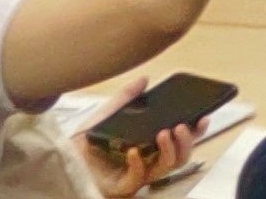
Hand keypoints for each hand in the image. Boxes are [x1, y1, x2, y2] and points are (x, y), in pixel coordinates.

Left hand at [78, 78, 203, 196]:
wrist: (62, 155)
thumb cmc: (86, 139)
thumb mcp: (109, 112)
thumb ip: (127, 96)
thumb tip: (145, 79)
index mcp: (148, 143)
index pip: (179, 140)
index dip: (195, 132)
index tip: (203, 118)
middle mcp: (147, 160)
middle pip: (179, 157)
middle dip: (187, 142)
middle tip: (182, 126)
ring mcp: (136, 175)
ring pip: (165, 169)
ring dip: (170, 151)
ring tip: (164, 134)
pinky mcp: (121, 186)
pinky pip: (137, 178)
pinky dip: (138, 164)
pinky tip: (134, 151)